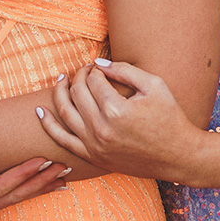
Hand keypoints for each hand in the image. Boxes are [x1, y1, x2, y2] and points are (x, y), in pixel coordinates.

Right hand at [0, 134, 69, 220]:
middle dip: (41, 181)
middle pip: (15, 196)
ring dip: (37, 186)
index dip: (23, 172)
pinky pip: (5, 197)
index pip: (1, 187)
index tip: (44, 159)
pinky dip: (23, 188)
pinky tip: (36, 182)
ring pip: (13, 198)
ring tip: (62, 176)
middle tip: (67, 167)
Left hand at [35, 59, 202, 181]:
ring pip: (65, 113)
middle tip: (85, 71)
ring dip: (59, 93)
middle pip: (77, 93)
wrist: (179, 157)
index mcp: (117, 110)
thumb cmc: (171, 118)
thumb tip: (97, 63)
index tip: (99, 67)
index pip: (94, 81)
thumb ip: (124, 69)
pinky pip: (63, 140)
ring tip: (60, 80)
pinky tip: (40, 111)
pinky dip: (49, 125)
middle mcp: (102, 129)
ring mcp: (95, 146)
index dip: (95, 69)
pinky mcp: (94, 157)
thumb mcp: (154, 85)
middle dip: (79, 77)